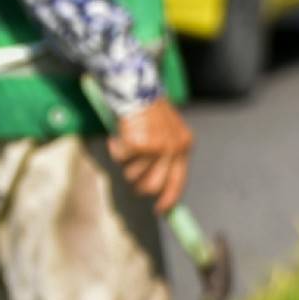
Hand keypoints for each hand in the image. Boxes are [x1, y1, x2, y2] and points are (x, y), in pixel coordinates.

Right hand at [110, 98, 191, 212]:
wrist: (137, 90)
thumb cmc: (148, 112)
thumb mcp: (166, 133)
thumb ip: (165, 156)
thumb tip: (155, 185)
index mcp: (183, 145)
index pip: (179, 181)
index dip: (169, 198)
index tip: (161, 210)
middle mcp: (174, 148)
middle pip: (154, 186)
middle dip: (139, 187)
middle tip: (131, 178)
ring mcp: (157, 147)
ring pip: (133, 174)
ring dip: (125, 164)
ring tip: (126, 145)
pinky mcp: (139, 144)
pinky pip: (120, 159)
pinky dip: (115, 149)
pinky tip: (118, 136)